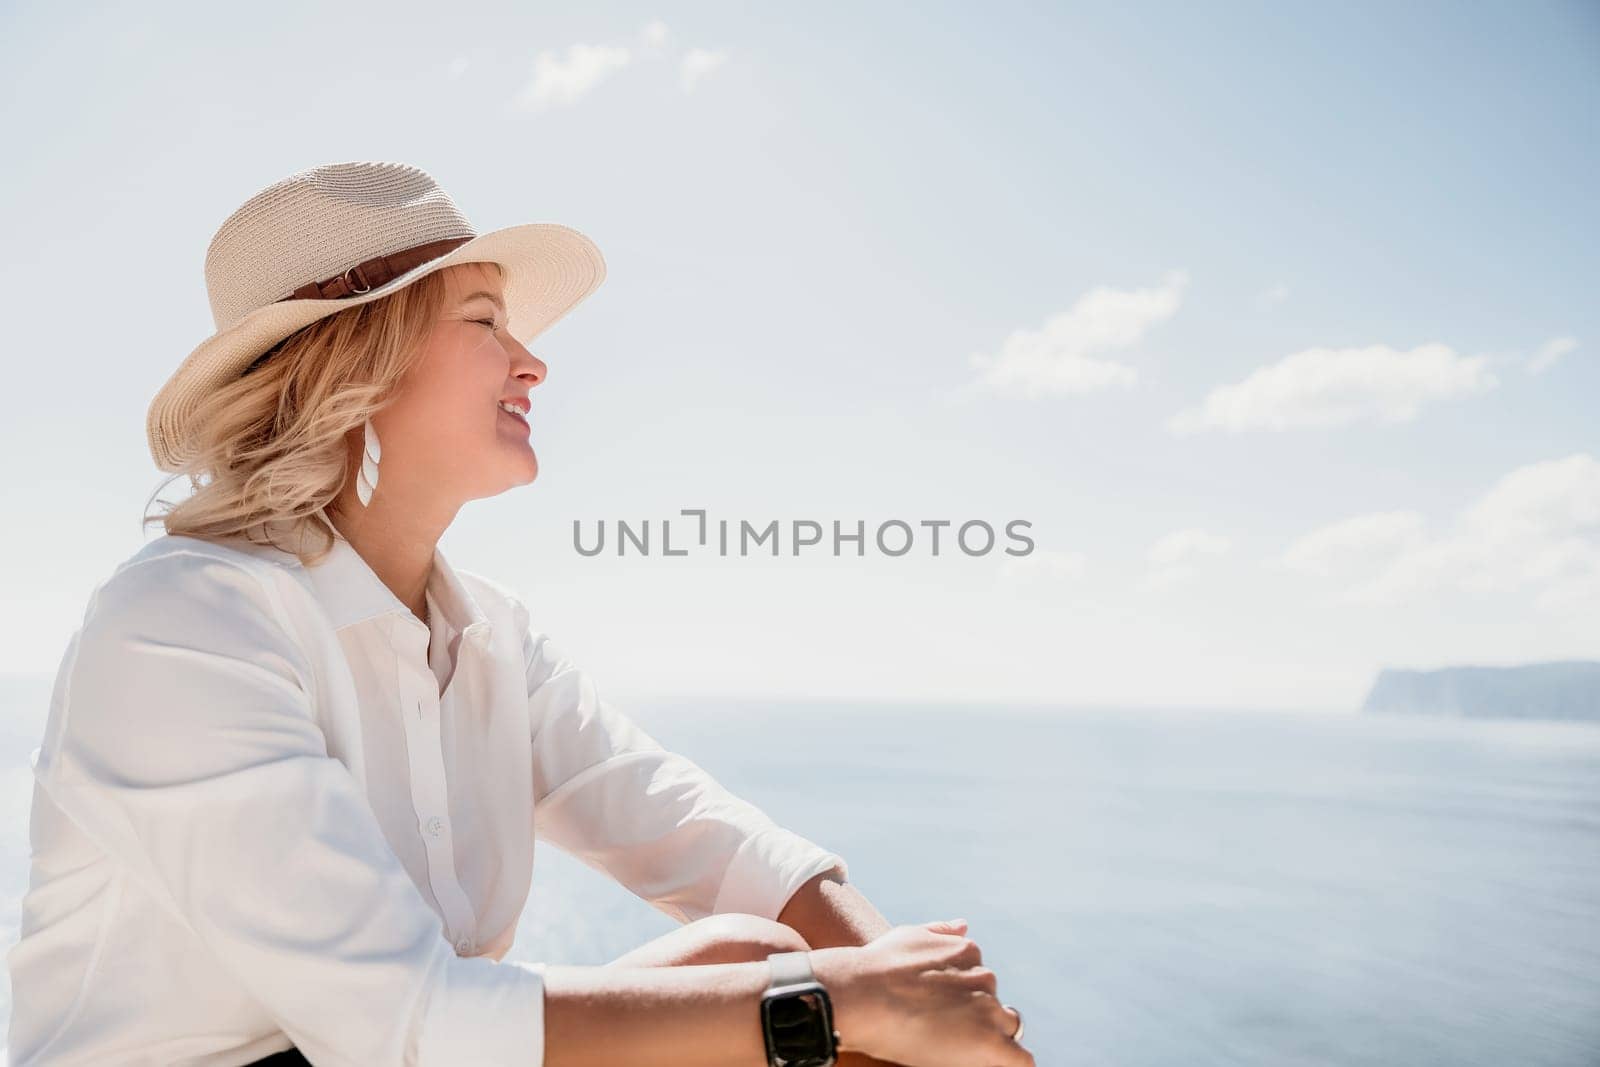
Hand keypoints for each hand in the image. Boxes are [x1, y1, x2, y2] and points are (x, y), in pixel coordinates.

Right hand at [810, 918, 1032, 1066]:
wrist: (861, 993)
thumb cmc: (876, 966)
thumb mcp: (909, 935)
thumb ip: (940, 931)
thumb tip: (964, 925)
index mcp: (968, 951)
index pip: (981, 981)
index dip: (963, 1001)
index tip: (942, 1013)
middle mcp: (984, 977)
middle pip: (995, 1006)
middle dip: (977, 1019)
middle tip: (946, 1034)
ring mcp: (988, 1010)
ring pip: (1006, 1030)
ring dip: (989, 1040)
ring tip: (958, 1048)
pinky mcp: (989, 1042)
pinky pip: (1019, 1061)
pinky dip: (1012, 1065)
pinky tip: (993, 1065)